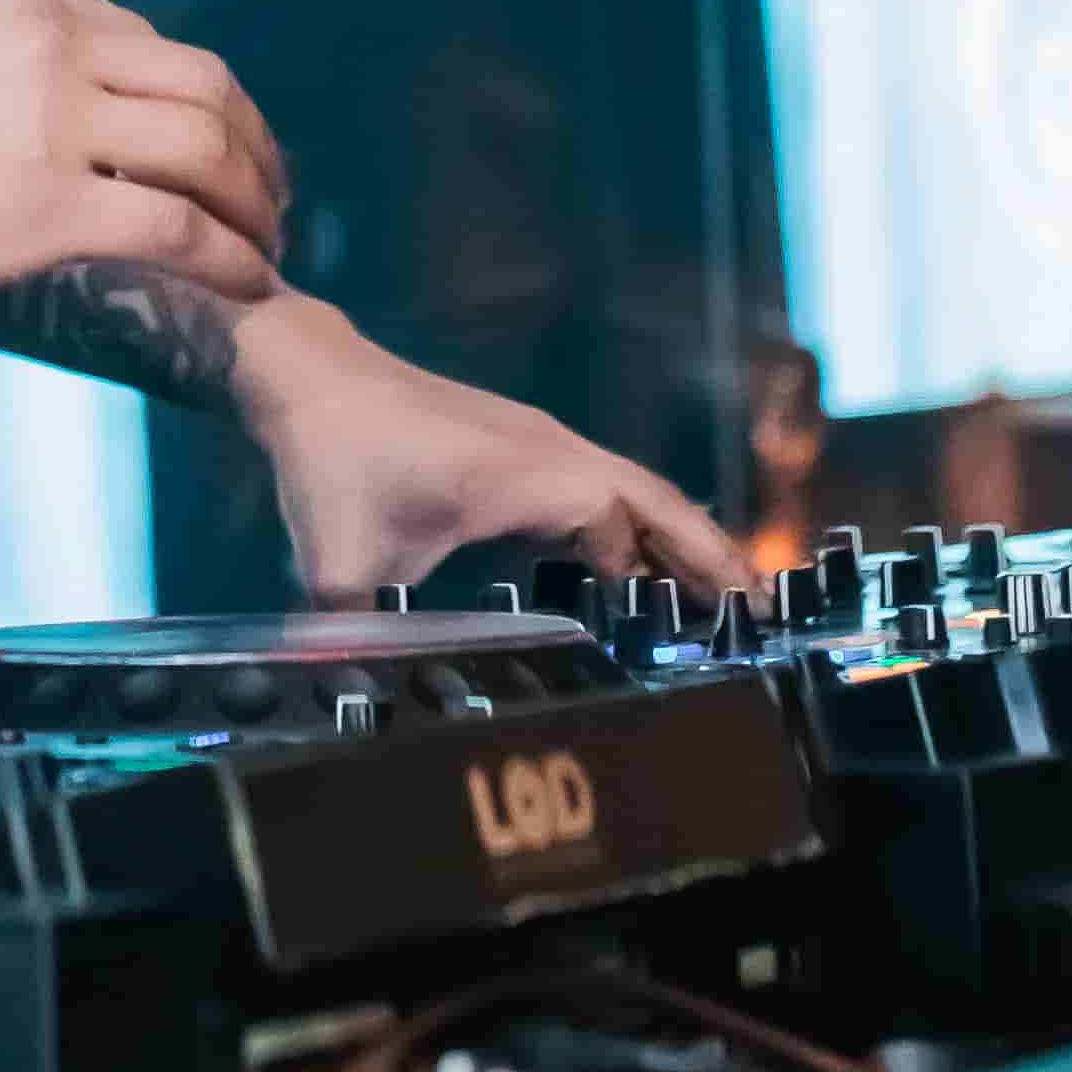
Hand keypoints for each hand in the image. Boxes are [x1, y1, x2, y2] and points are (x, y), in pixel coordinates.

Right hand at [0, 0, 286, 320]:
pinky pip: (178, 228)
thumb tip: (58, 121)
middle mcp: (53, 41)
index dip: (203, 106)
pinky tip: (243, 284)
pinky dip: (228, 258)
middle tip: (270, 202)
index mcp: (26, 0)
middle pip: (205, 85)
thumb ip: (3, 69)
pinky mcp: (49, 205)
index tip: (221, 153)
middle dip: (255, 147)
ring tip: (265, 249)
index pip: (153, 44)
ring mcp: (54, 120)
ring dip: (254, 205)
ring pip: (207, 151)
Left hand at [227, 290, 745, 602]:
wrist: (310, 370)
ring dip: (681, 538)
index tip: (669, 631)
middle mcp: (545, 450)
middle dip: (709, 555)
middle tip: (761, 614)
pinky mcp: (527, 446)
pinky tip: (646, 566)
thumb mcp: (338, 560)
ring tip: (728, 598)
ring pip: (635, 490)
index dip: (643, 573)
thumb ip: (352, 637)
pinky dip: (640, 523)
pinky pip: (605, 486)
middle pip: (653, 500)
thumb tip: (350, 700)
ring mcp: (541, 442)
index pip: (613, 521)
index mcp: (517, 472)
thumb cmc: (331, 455)